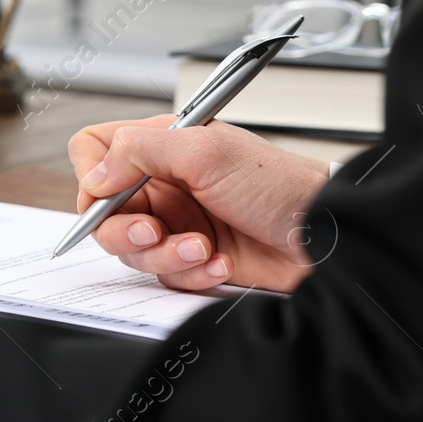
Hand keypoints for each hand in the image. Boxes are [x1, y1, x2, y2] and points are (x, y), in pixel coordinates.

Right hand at [68, 116, 331, 292]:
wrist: (330, 239)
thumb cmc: (281, 186)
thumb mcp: (206, 151)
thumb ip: (138, 151)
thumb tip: (96, 175)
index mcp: (161, 147)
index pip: (96, 150)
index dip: (92, 172)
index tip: (108, 192)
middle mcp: (163, 184)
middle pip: (103, 211)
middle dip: (123, 229)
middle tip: (151, 233)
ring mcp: (177, 223)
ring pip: (131, 249)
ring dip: (164, 254)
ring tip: (202, 249)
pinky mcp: (193, 259)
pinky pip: (164, 274)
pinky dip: (191, 273)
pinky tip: (221, 263)